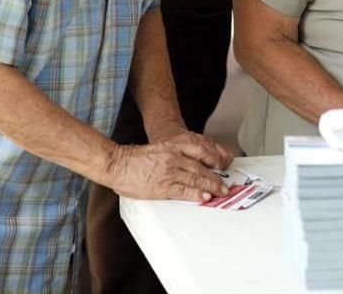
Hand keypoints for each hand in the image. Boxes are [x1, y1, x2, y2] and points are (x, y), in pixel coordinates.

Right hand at [103, 132, 234, 201]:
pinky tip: (204, 197)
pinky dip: (196, 194)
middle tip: (225, 185)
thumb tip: (190, 168)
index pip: (201, 150)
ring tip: (220, 192)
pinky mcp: (163, 186)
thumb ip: (174, 156)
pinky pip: (184, 190)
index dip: (214, 159)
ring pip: (196, 178)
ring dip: (211, 186)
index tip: (222, 166)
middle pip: (202, 167)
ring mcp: (169, 171)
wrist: (117, 163)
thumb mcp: (159, 150)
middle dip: (216, 177)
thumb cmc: (135, 159)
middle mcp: (174, 157)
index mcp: (174, 146)